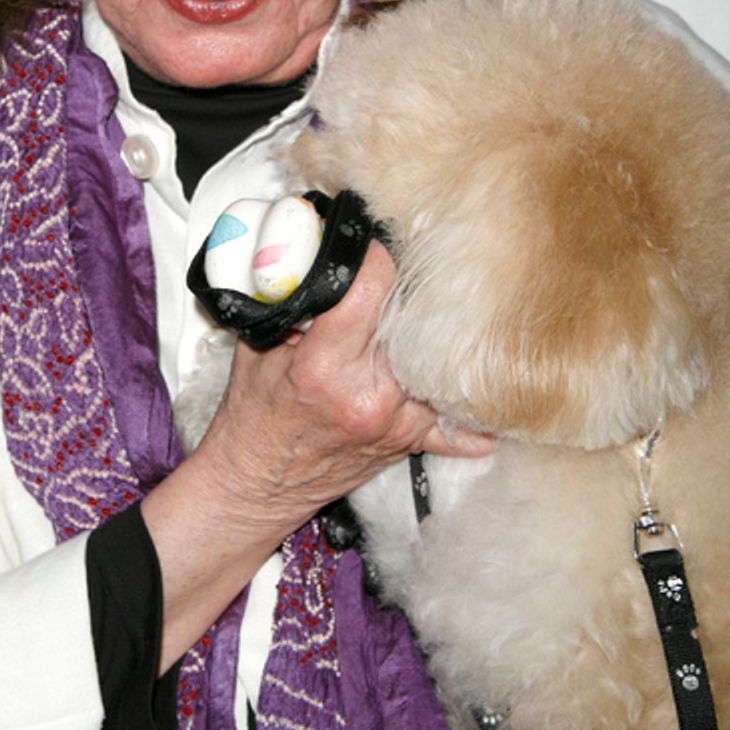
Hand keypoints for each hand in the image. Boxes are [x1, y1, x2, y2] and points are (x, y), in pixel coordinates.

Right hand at [202, 239, 485, 535]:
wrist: (256, 484)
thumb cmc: (252, 417)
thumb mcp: (256, 347)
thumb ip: (290, 300)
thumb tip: (319, 255)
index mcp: (324, 368)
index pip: (374, 287)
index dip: (374, 255)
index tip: (370, 245)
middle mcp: (370, 397)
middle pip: (414, 317)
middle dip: (402, 290)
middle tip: (395, 276)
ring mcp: (398, 423)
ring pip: (441, 359)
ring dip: (431, 334)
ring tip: (422, 314)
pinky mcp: (411, 441)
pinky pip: (458, 424)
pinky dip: (465, 406)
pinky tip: (477, 383)